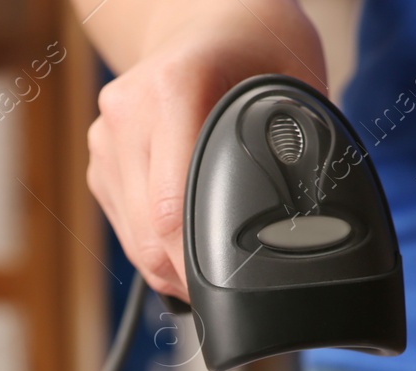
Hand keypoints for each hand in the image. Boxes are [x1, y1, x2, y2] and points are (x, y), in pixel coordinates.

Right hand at [85, 1, 327, 299]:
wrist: (204, 19)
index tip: (228, 289)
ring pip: (131, 239)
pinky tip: (183, 238)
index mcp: (173, 89)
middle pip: (145, 234)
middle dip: (183, 277)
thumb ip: (300, 143)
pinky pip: (122, 226)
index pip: (170, 207)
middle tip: (223, 297)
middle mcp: (127, 113)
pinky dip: (151, 246)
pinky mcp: (98, 160)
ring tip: (207, 273)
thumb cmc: (257, 46)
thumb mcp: (295, 82)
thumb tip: (317, 215)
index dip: (198, 263)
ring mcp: (106, 137)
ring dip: (166, 267)